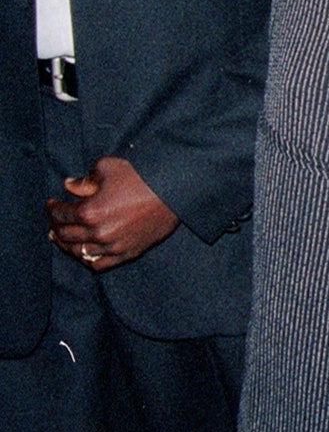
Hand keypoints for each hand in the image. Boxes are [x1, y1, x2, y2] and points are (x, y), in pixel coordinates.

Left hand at [48, 157, 179, 270]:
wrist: (174, 190)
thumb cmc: (142, 175)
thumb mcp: (108, 167)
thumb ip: (85, 179)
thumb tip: (70, 186)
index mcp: (90, 211)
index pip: (61, 214)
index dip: (52, 208)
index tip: (51, 204)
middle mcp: (99, 233)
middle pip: (66, 234)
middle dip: (55, 226)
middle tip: (53, 220)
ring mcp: (113, 246)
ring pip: (79, 252)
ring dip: (66, 245)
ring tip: (61, 238)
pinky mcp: (127, 253)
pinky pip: (99, 264)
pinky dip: (87, 259)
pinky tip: (83, 252)